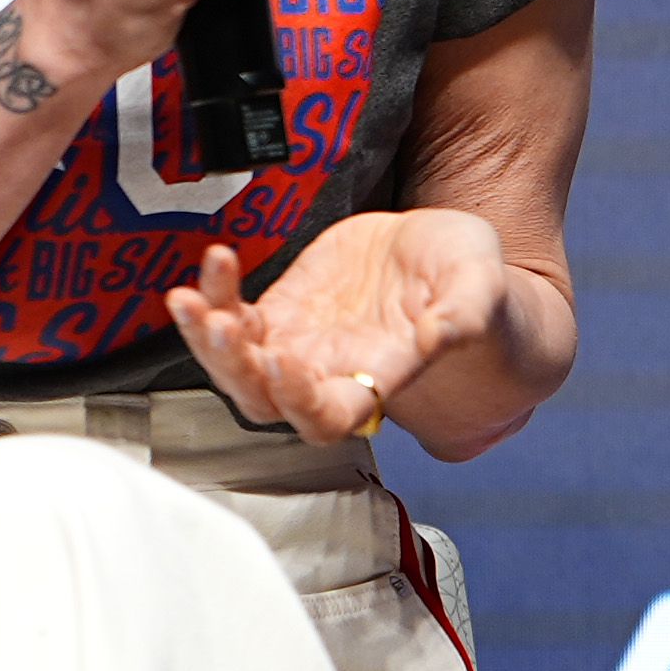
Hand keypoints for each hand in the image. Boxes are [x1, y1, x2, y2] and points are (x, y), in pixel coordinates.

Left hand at [169, 210, 508, 442]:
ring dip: (205, 339)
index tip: (286, 358)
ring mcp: (299, 344)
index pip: (327, 418)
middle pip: (263, 401)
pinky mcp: (280, 311)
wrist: (440, 252)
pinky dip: (215, 294)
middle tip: (219, 325)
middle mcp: (331, 373)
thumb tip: (442, 334)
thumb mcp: (479, 282)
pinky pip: (230, 316)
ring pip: (235, 367)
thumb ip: (465, 312)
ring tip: (190, 297)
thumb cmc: (469, 277)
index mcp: (379, 379)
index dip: (299, 400)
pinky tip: (218, 260)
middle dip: (234, 369)